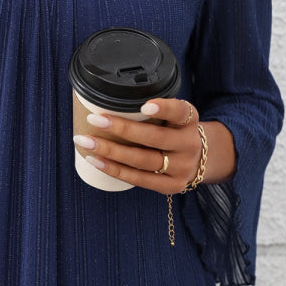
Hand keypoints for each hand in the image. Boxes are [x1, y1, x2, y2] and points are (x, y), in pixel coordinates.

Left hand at [74, 99, 228, 192]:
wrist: (199, 161)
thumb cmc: (174, 132)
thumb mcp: (174, 117)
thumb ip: (154, 111)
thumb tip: (107, 99)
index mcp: (189, 121)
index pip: (180, 112)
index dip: (164, 108)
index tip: (144, 105)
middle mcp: (188, 144)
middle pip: (155, 138)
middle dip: (122, 129)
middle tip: (94, 119)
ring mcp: (181, 168)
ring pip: (143, 160)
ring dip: (111, 151)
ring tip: (86, 142)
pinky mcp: (171, 186)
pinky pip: (139, 179)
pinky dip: (115, 169)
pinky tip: (96, 161)